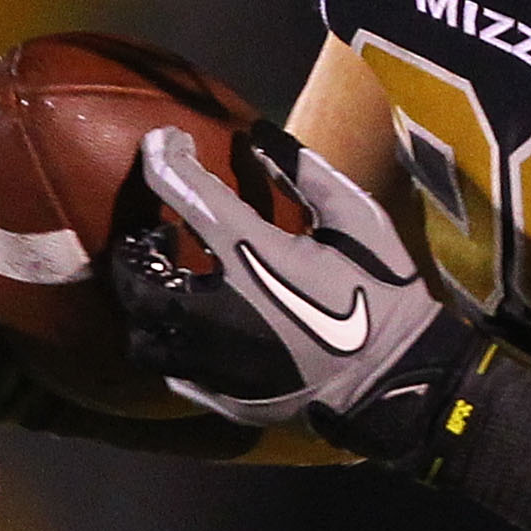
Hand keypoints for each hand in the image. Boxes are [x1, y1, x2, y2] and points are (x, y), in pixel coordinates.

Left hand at [112, 122, 490, 460]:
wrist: (396, 380)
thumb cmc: (381, 294)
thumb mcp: (357, 218)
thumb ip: (306, 173)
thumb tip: (261, 137)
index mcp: (250, 251)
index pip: (182, 188)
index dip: (162, 155)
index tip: (165, 141)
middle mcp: (214, 305)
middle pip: (136, 272)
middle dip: (133, 245)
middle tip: (153, 232)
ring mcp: (212, 358)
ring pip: (141, 330)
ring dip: (140, 301)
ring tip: (164, 284)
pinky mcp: (219, 393)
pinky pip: (169, 368)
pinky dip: (167, 341)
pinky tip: (188, 328)